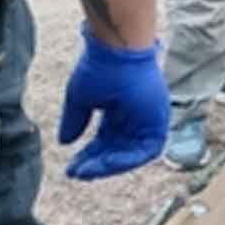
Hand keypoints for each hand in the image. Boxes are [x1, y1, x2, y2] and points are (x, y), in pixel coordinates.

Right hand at [58, 26, 170, 179]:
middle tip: (78, 173)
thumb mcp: (81, 98)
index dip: (90, 156)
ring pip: (133, 153)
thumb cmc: (100, 67)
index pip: (106, 142)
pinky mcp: (159, 120)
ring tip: (89, 171)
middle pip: (118, 150)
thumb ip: (75, 120)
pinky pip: (148, 149)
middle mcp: (135, 117)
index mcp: (119, 110)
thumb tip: (65, 143)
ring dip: (111, 165)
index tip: (72, 168)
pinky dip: (129, 159)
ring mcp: (148, 119)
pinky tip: (107, 164)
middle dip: (98, 164)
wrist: (117, 51)